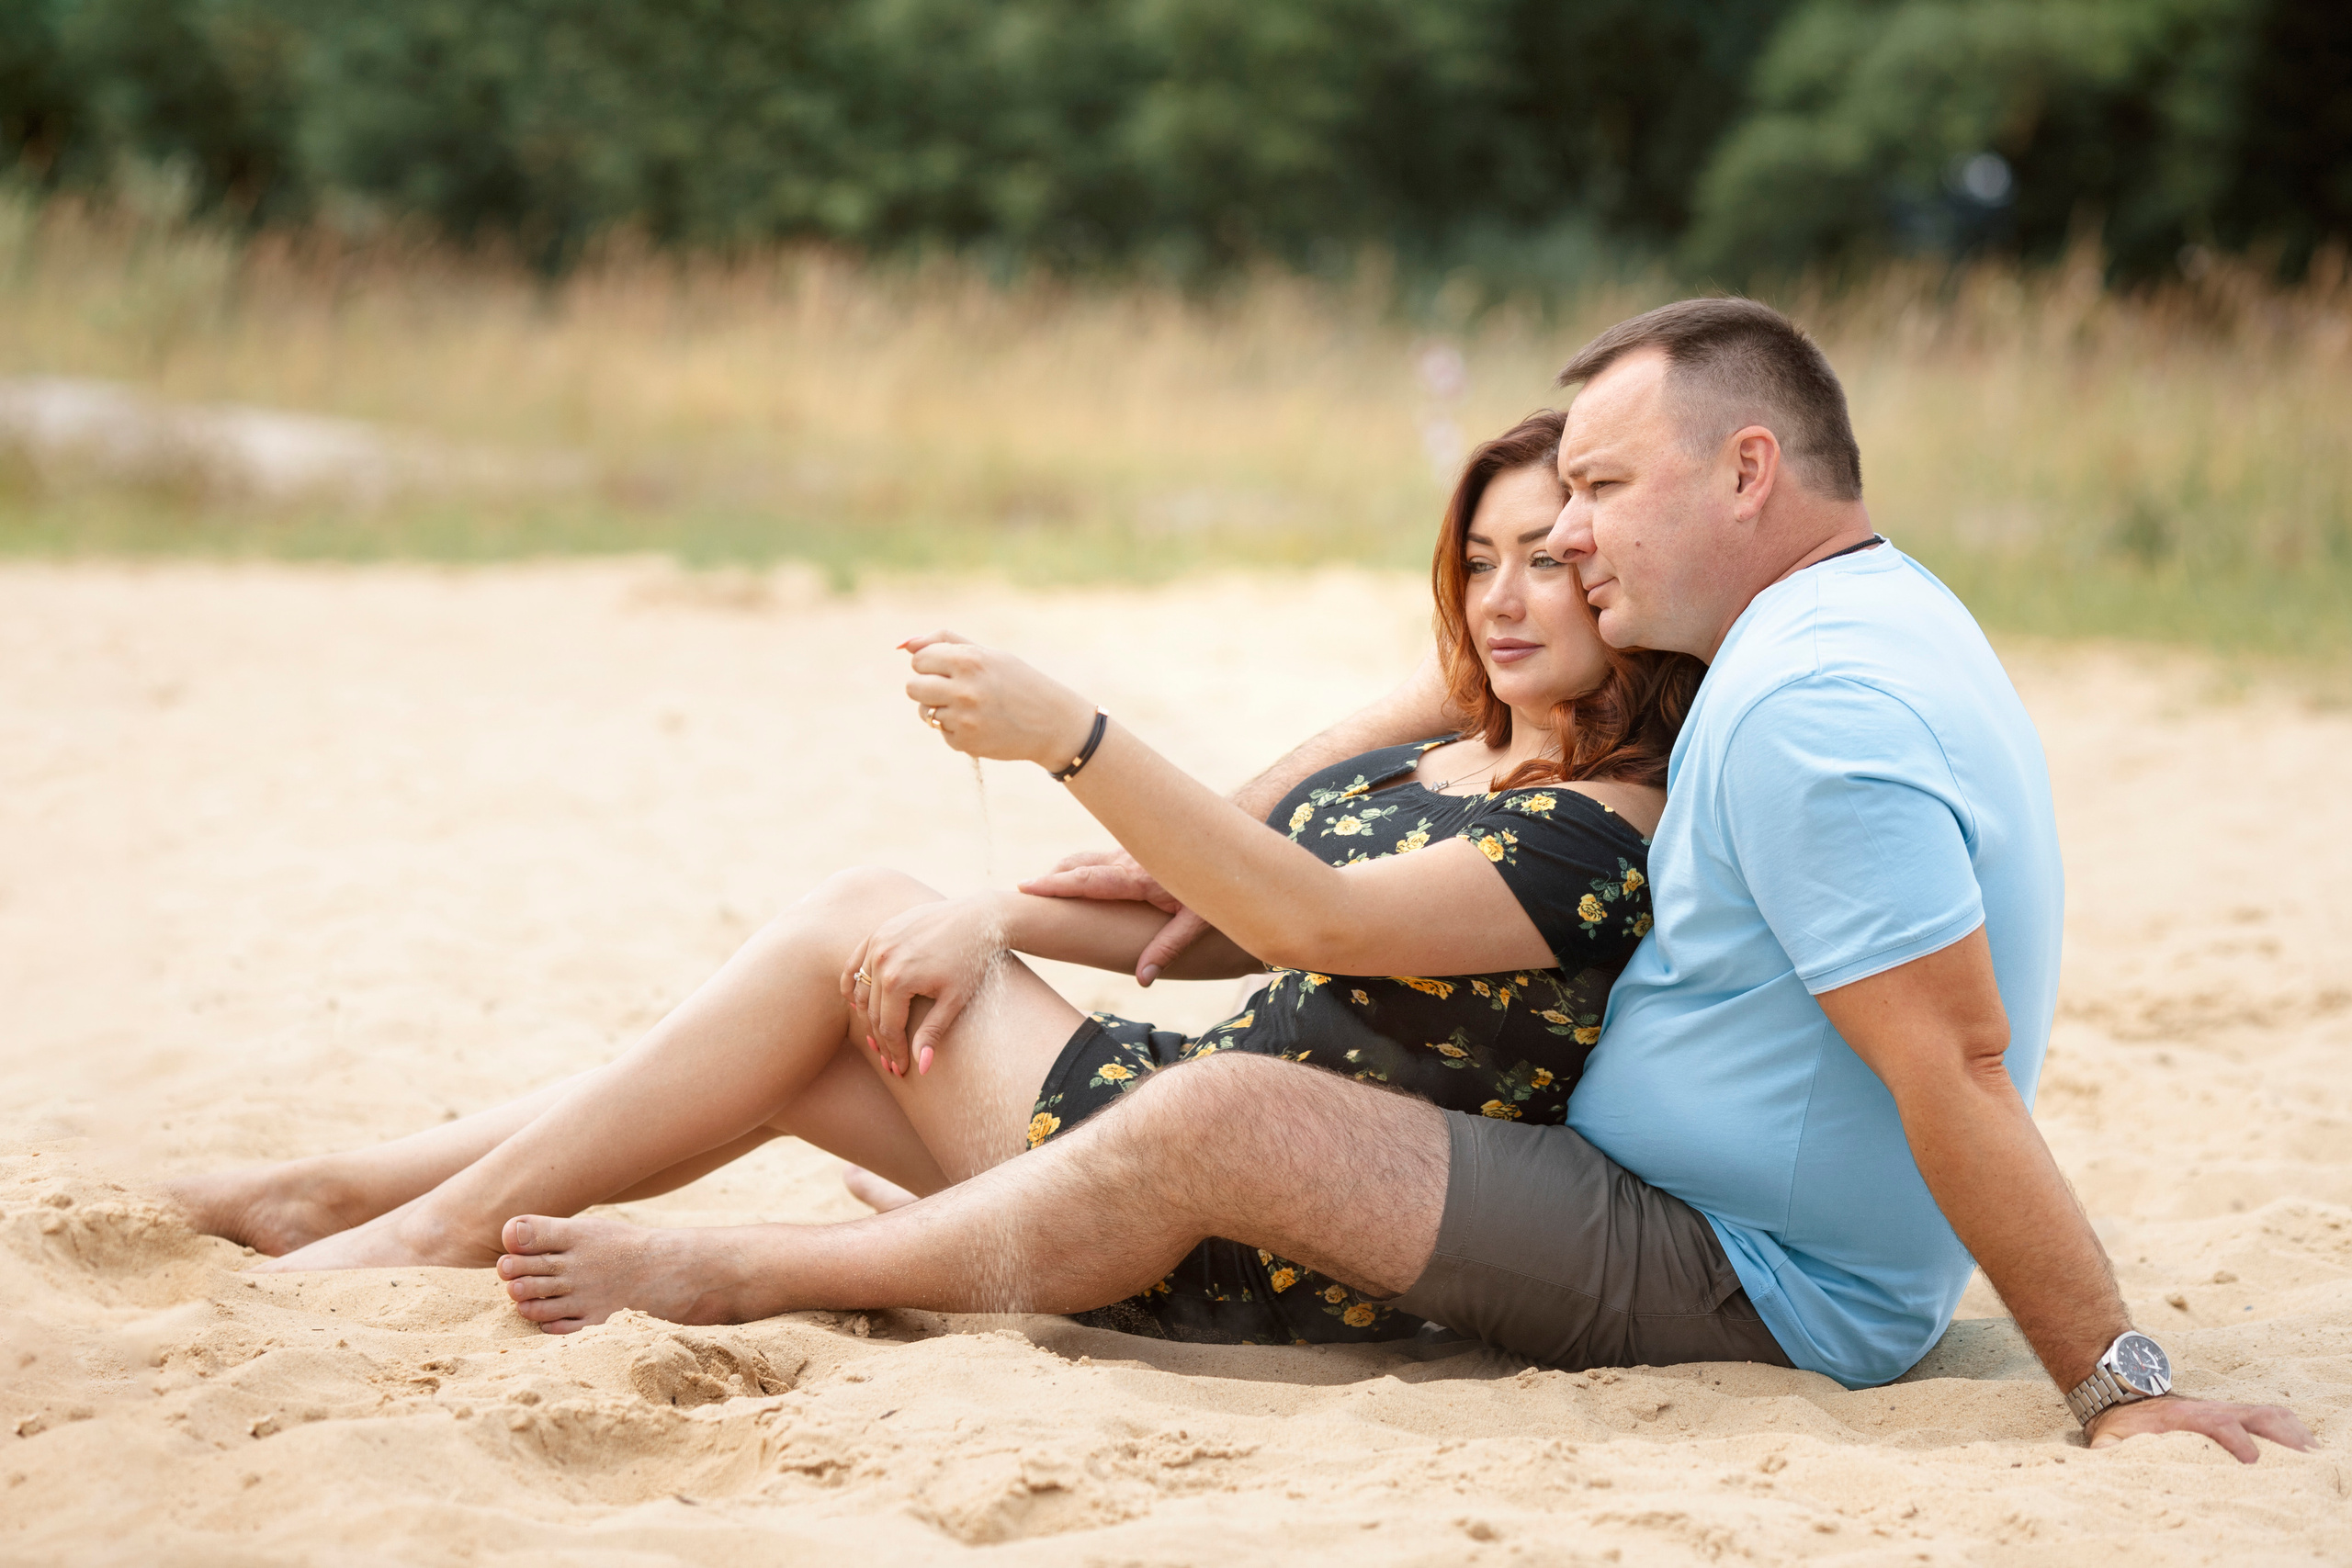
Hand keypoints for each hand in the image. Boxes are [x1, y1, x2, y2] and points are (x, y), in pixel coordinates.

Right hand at [841, 894, 1006, 1075]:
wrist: (979, 919)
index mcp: (898, 979)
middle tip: (889, 1061)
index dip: (894, 1051)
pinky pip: (853, 963)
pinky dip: (851, 984)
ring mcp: (877, 942)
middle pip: (872, 1012)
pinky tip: (856, 1004)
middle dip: (881, 1041)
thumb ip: (932, 1033)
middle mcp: (881, 959)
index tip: (900, 1069)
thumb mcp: (954, 1001)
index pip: (888, 1027)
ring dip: (866, 1017)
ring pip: (861, 991)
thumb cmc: (971, 961)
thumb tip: (921, 1067)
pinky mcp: (879, 932)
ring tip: (877, 1039)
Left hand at [901, 632, 1095, 769]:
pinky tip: (979, 724)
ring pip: (922, 711)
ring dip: (937, 708)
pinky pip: (941, 731)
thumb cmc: (1018, 682)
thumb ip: (943, 642)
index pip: (918, 659)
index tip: (951, 668)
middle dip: (926, 687)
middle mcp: (964, 689)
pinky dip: (955, 728)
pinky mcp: (965, 742)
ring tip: (967, 707)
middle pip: (912, 686)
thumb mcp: (988, 654)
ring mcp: (963, 718)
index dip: (931, 663)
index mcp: (969, 660)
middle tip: (952, 688)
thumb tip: (903, 644)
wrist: (1052, 723)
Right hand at [1019, 850, 1207, 984]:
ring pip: (1086, 859)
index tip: (1025, 887)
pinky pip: (1099, 858)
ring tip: (1041, 890)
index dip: (1054, 885)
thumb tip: (1142, 979)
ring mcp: (1131, 852)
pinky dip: (1080, 869)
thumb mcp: (1197, 921)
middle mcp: (1129, 859)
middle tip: (1020, 893)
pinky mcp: (1135, 850)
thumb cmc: (1219, 883)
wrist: (1232, 843)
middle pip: (1077, 865)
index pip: (1086, 880)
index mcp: (1138, 877)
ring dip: (1063, 873)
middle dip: (1048, 878)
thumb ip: (1167, 947)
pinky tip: (1077, 883)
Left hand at [2085, 1395, 2315, 1462]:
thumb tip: (2104, 1462)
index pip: (2217, 1424)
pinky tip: (2307, 1447)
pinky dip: (2292, 1428)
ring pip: (2268, 1415)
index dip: (2235, 1439)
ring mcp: (2227, 1411)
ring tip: (2314, 1457)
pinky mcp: (2235, 1415)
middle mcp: (2212, 1411)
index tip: (2251, 1460)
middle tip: (2302, 1461)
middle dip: (2281, 1439)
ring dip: (2293, 1435)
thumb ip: (2108, 1452)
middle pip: (2255, 1417)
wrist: (2124, 1392)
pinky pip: (2270, 1415)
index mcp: (2184, 1419)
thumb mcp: (2109, 1438)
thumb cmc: (2122, 1424)